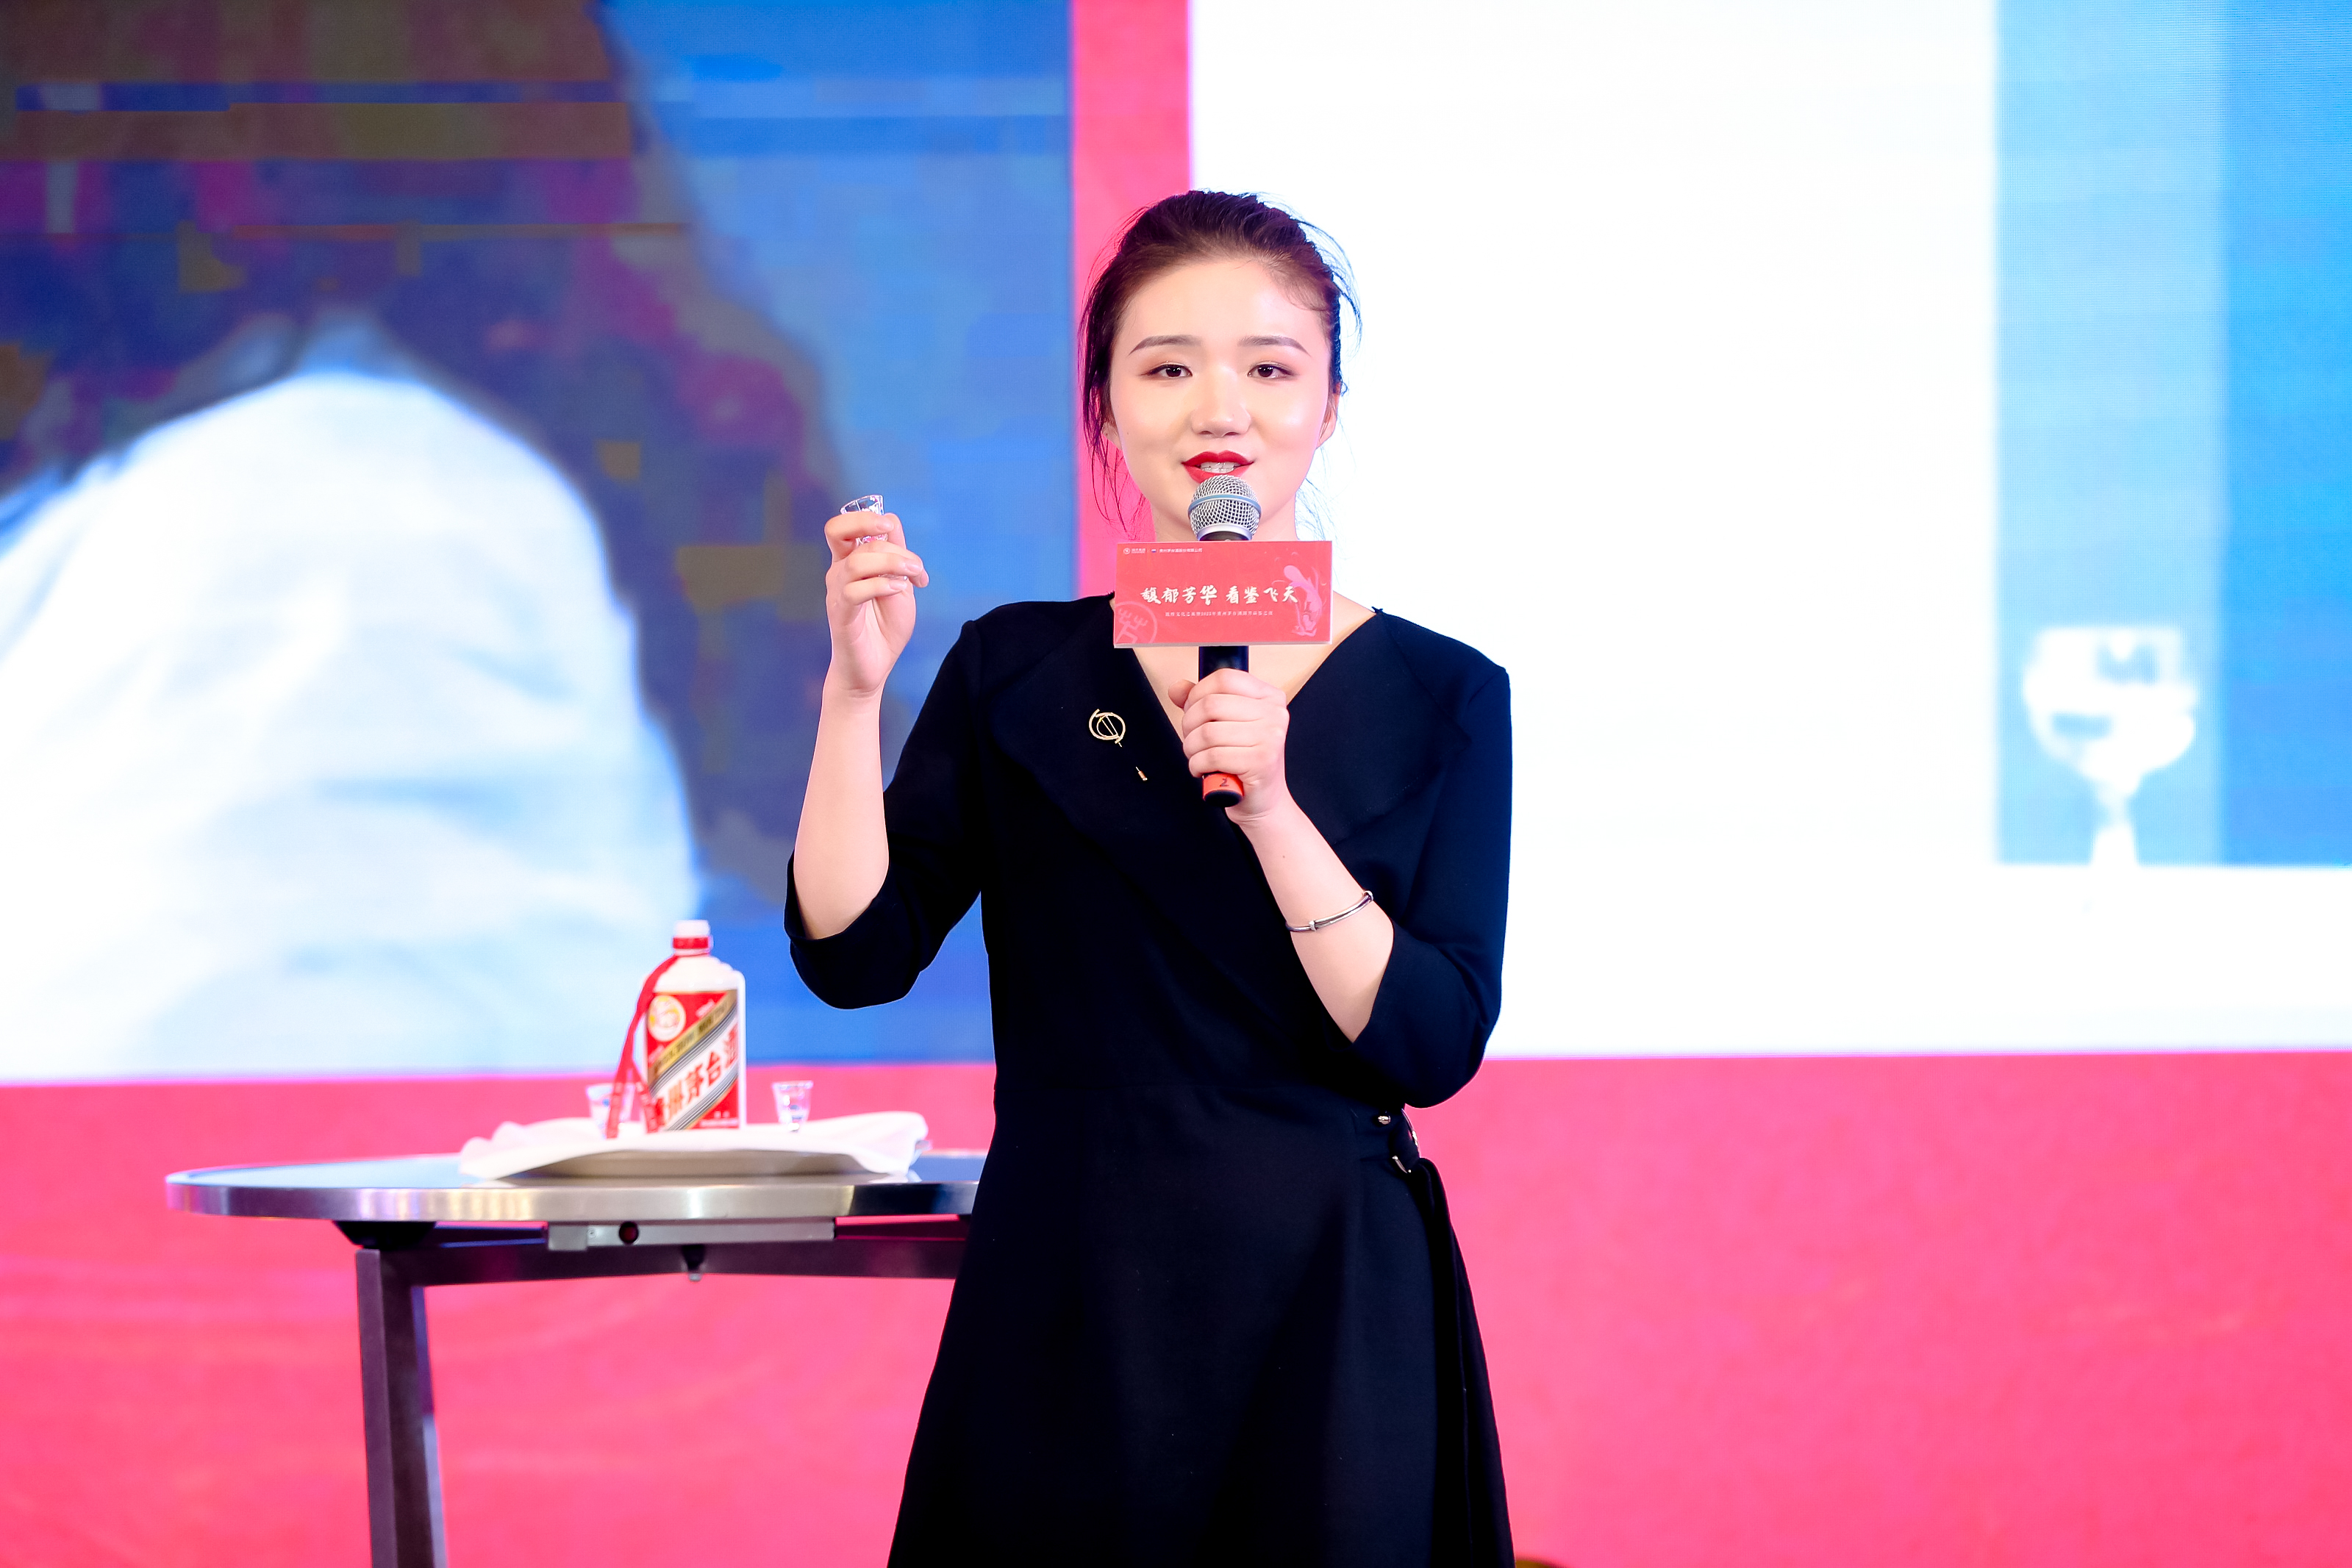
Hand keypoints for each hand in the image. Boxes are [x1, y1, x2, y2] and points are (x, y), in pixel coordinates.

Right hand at [822, 502, 927, 701]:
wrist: (875, 669)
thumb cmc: (884, 629)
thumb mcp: (900, 586)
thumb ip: (896, 557)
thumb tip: (891, 521)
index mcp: (850, 562)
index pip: (846, 526)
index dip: (874, 521)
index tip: (902, 543)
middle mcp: (839, 573)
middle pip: (840, 531)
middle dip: (877, 532)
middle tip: (908, 556)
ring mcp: (837, 593)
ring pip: (855, 561)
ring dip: (891, 562)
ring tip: (912, 577)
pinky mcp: (841, 615)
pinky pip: (854, 590)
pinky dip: (881, 584)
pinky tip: (899, 591)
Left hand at [1166, 667, 1293, 822]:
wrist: (1263, 802)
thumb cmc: (1242, 762)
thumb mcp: (1224, 725)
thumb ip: (1201, 702)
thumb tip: (1177, 688)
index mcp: (1268, 696)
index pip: (1224, 678)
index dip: (1198, 693)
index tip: (1192, 711)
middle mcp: (1274, 713)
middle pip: (1211, 704)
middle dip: (1189, 725)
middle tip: (1192, 741)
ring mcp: (1271, 737)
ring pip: (1208, 732)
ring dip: (1191, 748)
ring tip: (1196, 757)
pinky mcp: (1262, 761)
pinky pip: (1212, 756)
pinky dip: (1197, 765)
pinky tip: (1202, 770)